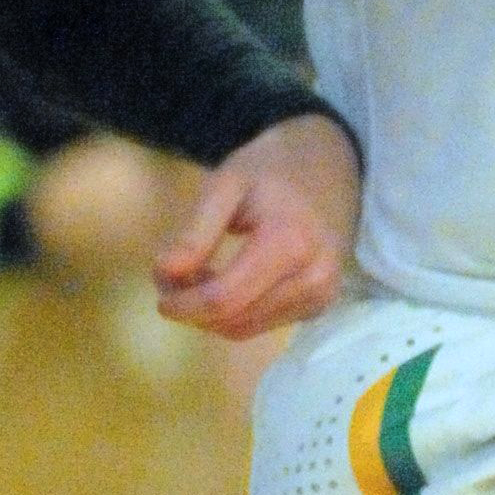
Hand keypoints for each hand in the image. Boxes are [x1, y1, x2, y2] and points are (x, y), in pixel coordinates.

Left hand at [154, 111, 359, 339]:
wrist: (333, 165)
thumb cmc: (274, 168)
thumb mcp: (227, 184)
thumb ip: (195, 232)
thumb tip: (164, 275)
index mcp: (289, 242)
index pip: (225, 297)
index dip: (185, 304)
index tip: (161, 295)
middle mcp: (313, 278)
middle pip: (234, 319)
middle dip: (193, 309)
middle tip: (172, 281)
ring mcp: (321, 295)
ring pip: (245, 328)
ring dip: (211, 314)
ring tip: (197, 278)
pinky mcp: (320, 305)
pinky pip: (263, 324)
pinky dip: (235, 313)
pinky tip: (226, 283)